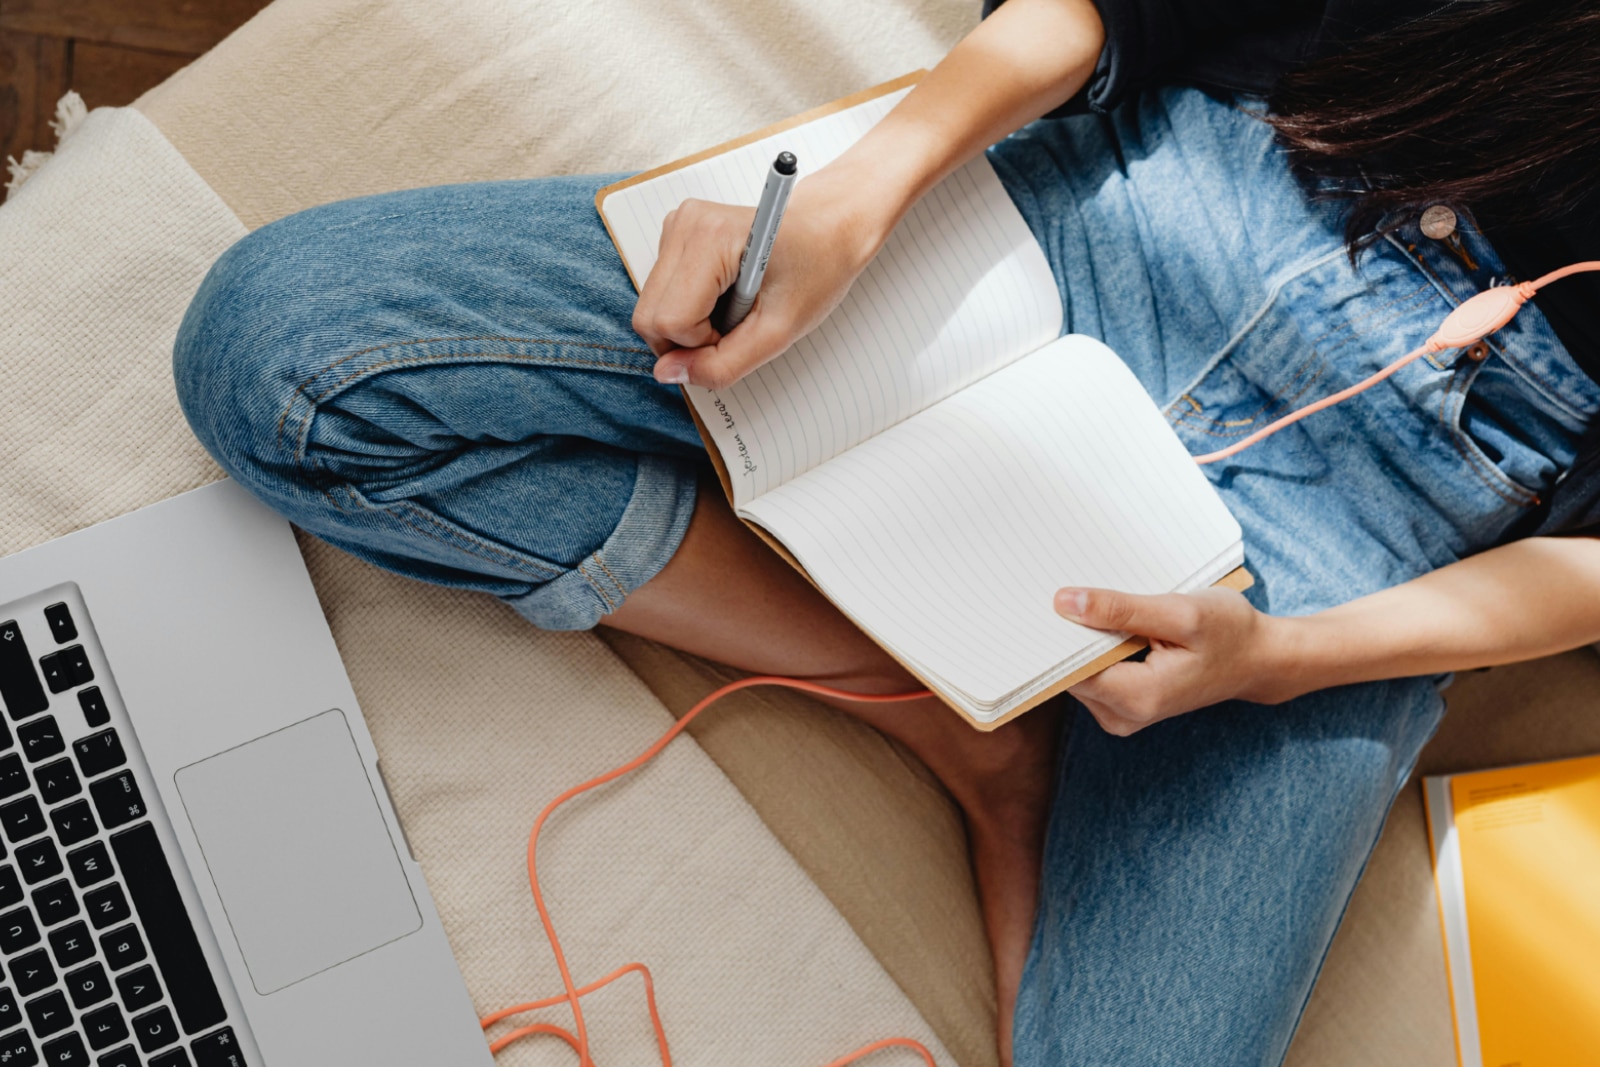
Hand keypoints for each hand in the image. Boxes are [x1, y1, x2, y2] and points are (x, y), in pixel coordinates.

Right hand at [632, 168, 888, 390]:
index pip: (668, 322)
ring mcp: (675, 225)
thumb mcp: (779, 332)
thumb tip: (668, 374)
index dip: (703, 345)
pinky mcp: (675, 233)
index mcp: (709, 237)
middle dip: (690, 338)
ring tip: (738, 305)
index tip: (743, 331)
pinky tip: (727, 293)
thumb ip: (722, 364)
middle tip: (739, 324)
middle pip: (650, 316)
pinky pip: (662, 293)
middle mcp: (683, 224)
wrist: (833, 225)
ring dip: (691, 323)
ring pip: (653, 308)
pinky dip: (691, 307)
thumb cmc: (818, 268)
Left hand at [1054, 586, 1301, 735]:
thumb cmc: (1230, 632)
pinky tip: (1109, 621)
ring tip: (1097, 603)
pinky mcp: (1124, 704)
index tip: (1045, 601)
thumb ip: (1122, 610)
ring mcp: (1122, 714)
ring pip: (1077, 673)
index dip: (1054, 636)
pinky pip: (1092, 673)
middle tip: (1068, 591)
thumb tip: (1064, 603)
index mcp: (1136, 697)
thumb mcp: (1180, 612)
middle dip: (1067, 635)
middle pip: (1068, 673)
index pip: (1067, 669)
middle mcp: (1122, 716)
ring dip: (1081, 639)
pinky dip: (1095, 647)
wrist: (1259, 658)